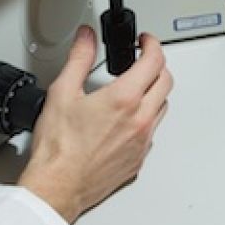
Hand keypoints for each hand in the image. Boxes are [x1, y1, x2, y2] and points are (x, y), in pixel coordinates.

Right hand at [17, 25, 171, 223]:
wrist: (58, 186)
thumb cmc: (58, 148)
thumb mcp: (62, 92)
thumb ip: (79, 58)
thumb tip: (86, 38)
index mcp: (124, 99)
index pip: (154, 61)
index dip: (152, 45)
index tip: (145, 42)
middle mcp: (140, 121)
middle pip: (166, 82)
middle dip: (157, 66)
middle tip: (143, 60)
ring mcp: (142, 143)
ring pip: (162, 108)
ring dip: (154, 93)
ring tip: (135, 88)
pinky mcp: (138, 160)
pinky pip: (152, 132)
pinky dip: (146, 119)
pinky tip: (127, 119)